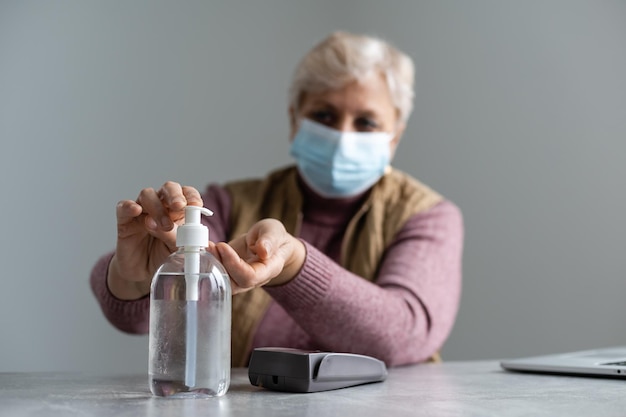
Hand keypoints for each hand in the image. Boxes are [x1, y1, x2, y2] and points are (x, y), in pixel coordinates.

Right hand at [107, 181, 202, 299]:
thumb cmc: (163, 257)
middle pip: (169, 188)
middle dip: (175, 195)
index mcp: (179, 211)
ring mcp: (143, 211)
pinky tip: (136, 210)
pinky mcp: (125, 220)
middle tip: (179, 206)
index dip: (191, 196)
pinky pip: (124, 207)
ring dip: (157, 208)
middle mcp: (161, 206)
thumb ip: (185, 241)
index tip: (196, 204)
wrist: (142, 274)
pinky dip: (129, 206)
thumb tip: (185, 234)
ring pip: (148, 195)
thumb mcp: (180, 251)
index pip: (187, 193)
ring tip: (164, 226)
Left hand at [208, 219, 305, 294]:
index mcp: (268, 270)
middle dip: (219, 265)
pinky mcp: (230, 273)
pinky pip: (218, 274)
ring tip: (206, 246)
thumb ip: (270, 240)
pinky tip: (206, 249)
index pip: (250, 277)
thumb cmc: (275, 238)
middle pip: (234, 283)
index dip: (234, 264)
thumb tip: (263, 250)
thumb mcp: (275, 232)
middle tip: (210, 245)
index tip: (223, 246)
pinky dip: (209, 263)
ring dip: (211, 265)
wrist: (272, 245)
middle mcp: (254, 279)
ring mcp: (240, 278)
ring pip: (223, 281)